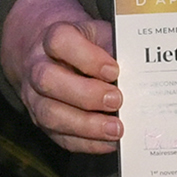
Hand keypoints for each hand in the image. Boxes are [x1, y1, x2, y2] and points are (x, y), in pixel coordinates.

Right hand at [2, 0, 120, 154]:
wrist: (51, 54)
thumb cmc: (82, 43)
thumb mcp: (98, 33)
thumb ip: (114, 46)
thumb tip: (141, 69)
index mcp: (51, 38)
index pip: (60, 42)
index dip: (87, 57)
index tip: (114, 70)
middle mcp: (37, 67)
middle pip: (48, 80)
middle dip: (85, 94)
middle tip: (117, 100)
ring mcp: (35, 97)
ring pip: (50, 114)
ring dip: (86, 125)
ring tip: (116, 129)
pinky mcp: (42, 122)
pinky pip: (60, 137)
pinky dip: (87, 143)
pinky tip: (109, 142)